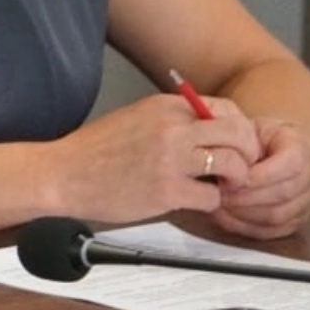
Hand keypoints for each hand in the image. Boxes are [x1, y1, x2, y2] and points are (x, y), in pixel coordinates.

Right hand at [53, 94, 261, 223]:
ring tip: (221, 187)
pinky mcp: (167, 191)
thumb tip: (210, 131)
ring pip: (233, 164)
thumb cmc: (93, 151)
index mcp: (165, 107)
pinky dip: (210, 203)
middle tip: (240, 169)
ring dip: (235, 180)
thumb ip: (171, 120)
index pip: (226, 110)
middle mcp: (173, 128)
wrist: (61, 174)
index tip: (234, 146)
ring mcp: (171, 160)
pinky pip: (211, 197)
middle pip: (238, 134)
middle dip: (247, 154)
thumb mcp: (134, 119)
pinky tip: (195, 202)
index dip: (239, 131)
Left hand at [211, 118, 309, 238]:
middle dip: (245, 197)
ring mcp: (306, 199)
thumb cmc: (249, 139)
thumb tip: (228, 161)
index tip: (231, 178)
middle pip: (283, 194)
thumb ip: (239, 141)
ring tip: (217, 204)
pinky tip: (224, 217)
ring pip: (278, 216)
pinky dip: (246, 227)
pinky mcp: (296, 219)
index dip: (259, 175)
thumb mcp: (243, 128)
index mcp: (299, 147)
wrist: (263, 149)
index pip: (290, 164)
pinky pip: (274, 232)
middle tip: (217, 194)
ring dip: (243, 214)